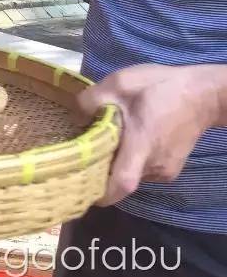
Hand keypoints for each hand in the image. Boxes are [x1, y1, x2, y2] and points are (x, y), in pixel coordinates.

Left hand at [79, 64, 226, 204]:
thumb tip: (74, 119)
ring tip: (105, 141)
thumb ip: (91, 101)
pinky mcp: (171, 169)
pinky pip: (143, 170)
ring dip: (116, 162)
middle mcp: (154, 166)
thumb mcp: (119, 83)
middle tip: (82, 153)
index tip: (79, 187)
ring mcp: (165, 170)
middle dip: (100, 170)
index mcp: (142, 145)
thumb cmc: (160, 87)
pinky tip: (126, 140)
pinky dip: (130, 160)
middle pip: (121, 180)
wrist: (202, 94)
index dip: (101, 192)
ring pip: (131, 174)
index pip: (122, 184)